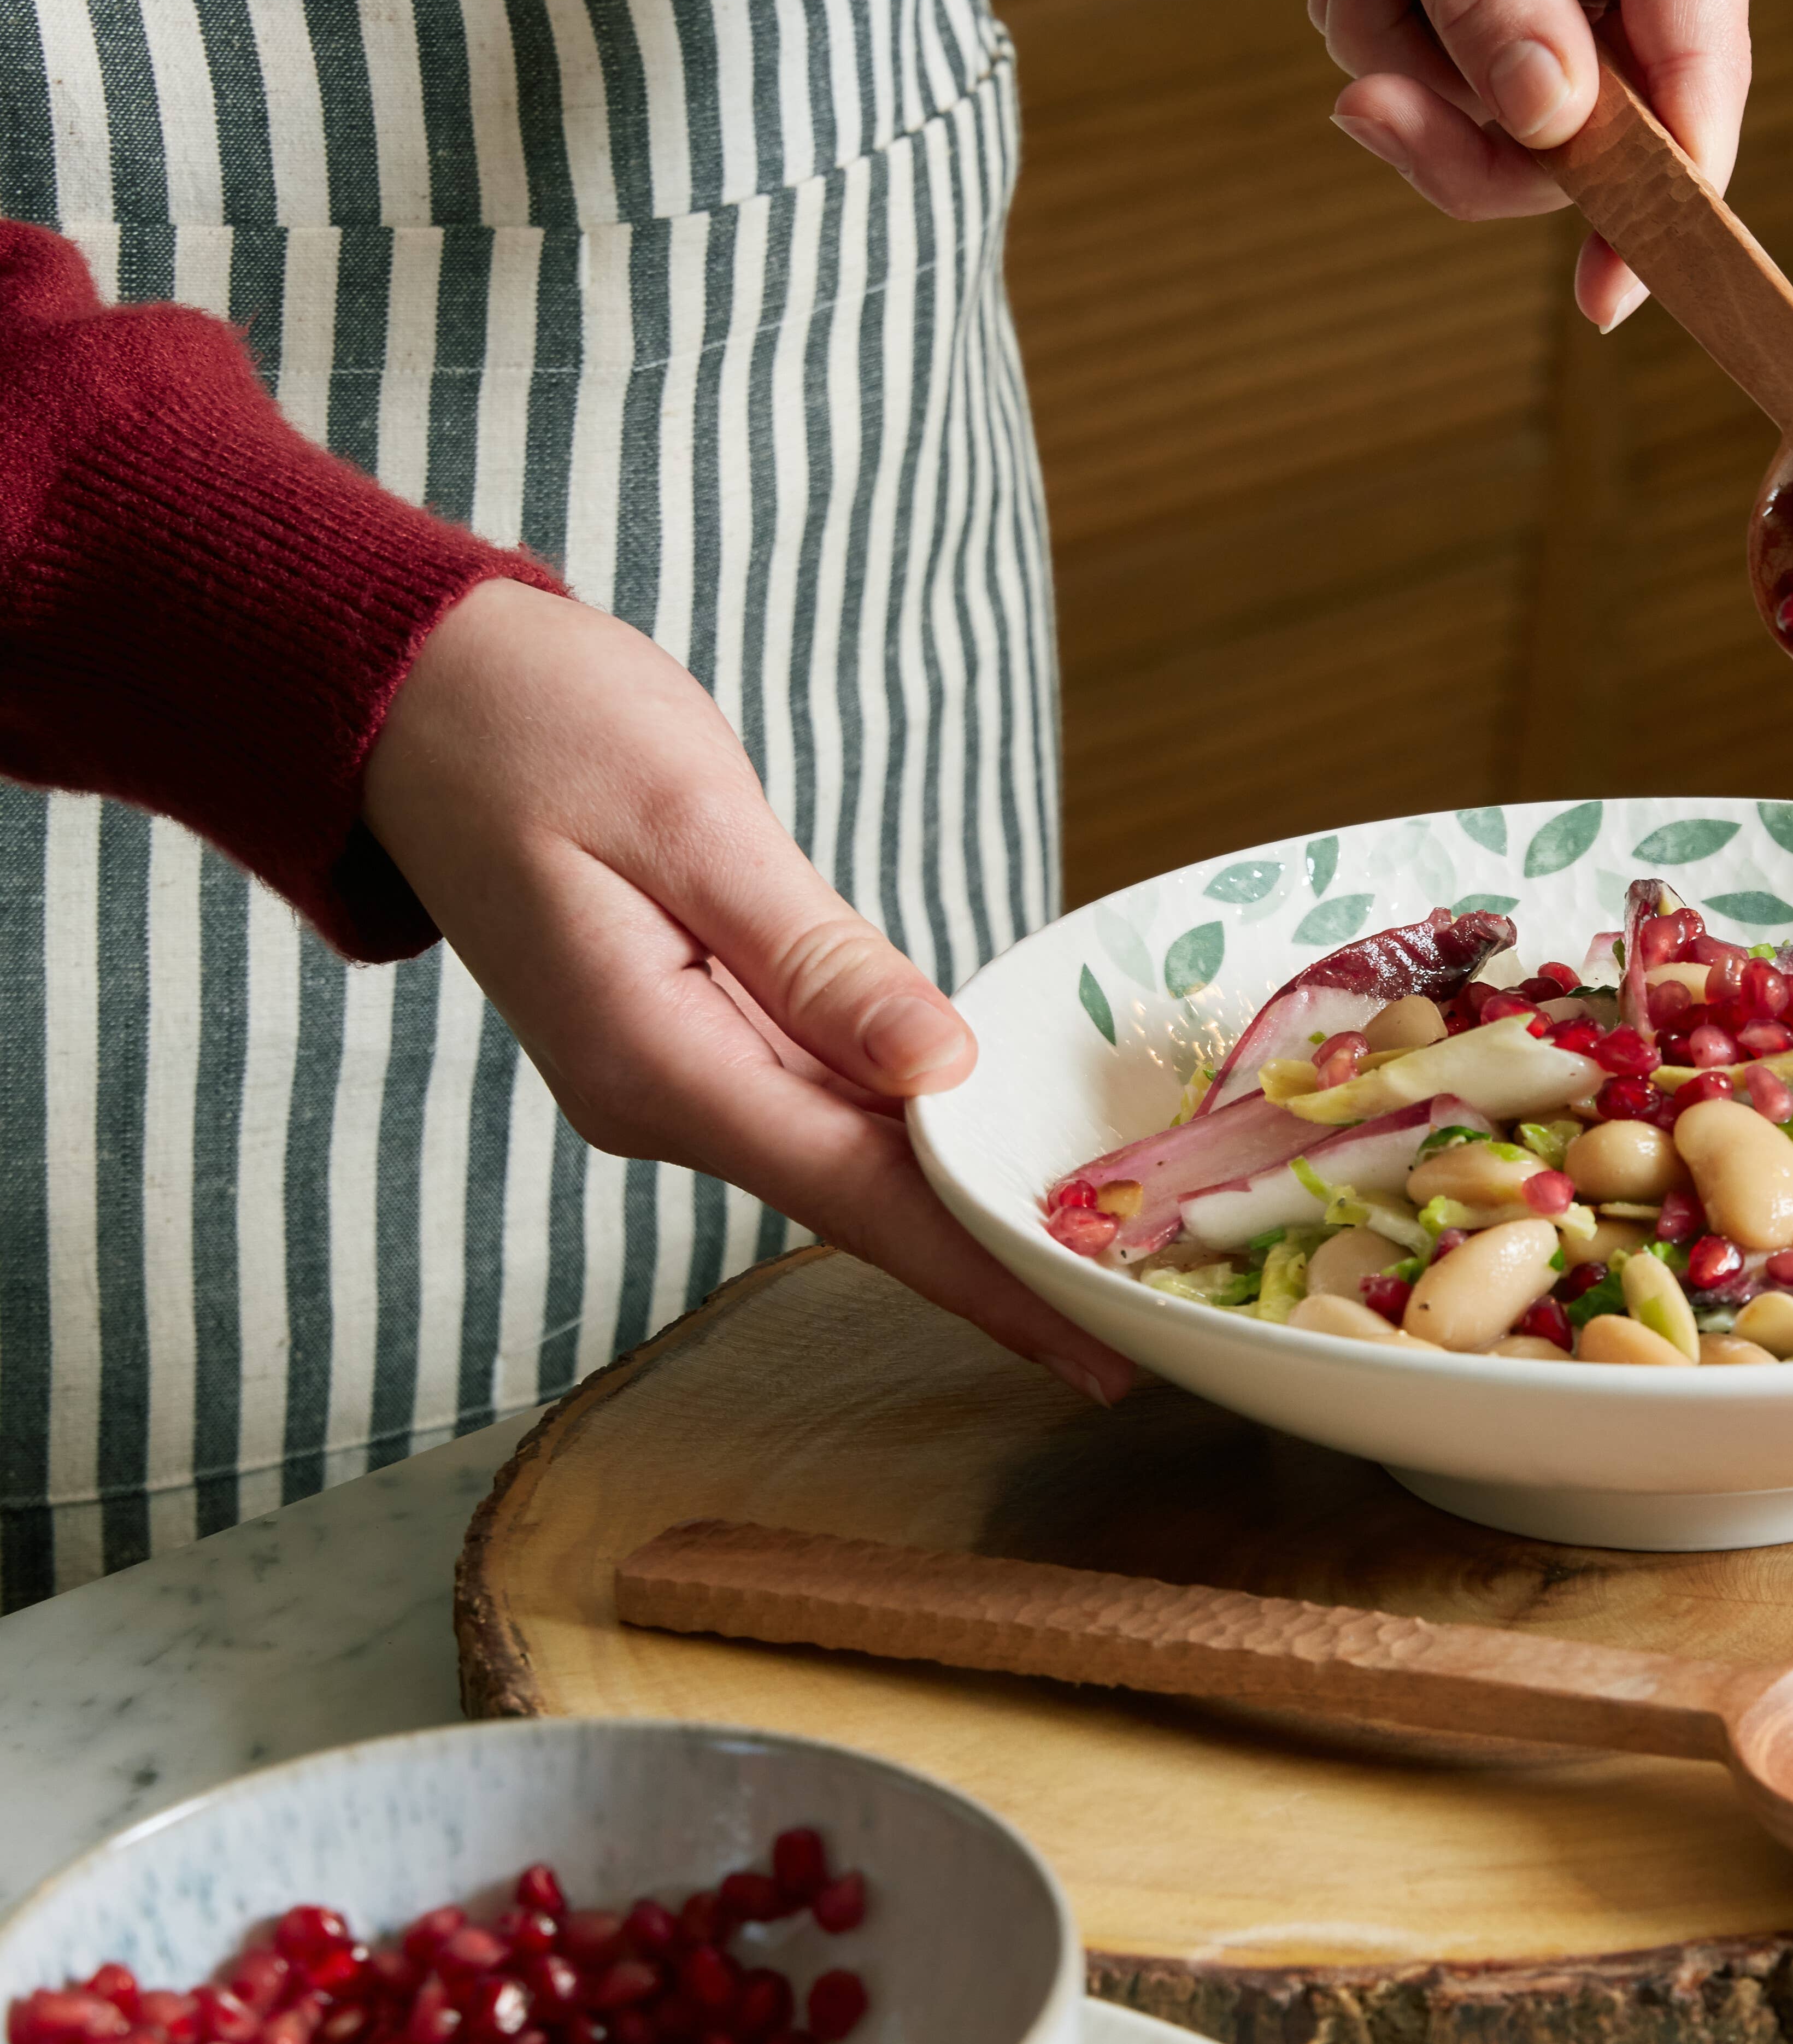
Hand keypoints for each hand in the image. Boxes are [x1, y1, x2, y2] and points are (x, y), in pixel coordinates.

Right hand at [364, 579, 1134, 1406]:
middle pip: (863, 1205)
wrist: (408, 695)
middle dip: (995, 1267)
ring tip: (1092, 1267)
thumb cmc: (536, 725)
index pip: (859, 1199)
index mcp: (657, 1061)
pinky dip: (909, 1138)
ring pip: (847, 1161)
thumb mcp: (692, 819)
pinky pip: (821, 1105)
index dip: (985, 1275)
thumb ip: (814, 956)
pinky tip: (990, 1162)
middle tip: (1133, 1332)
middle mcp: (662, 1098)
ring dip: (960, 1211)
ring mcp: (672, 1074)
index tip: (1091, 1348)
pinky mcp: (689, 1034)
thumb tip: (933, 1069)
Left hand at [1208, 0, 1760, 329]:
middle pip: (1607, 119)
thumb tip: (1554, 120)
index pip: (1700, 59)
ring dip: (1408, 53)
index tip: (1608, 298)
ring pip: (1530, 110)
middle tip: (1354, 95)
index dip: (1662, 192)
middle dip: (1456, 114)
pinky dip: (1409, 29)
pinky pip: (1496, 73)